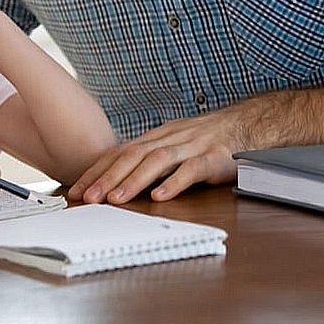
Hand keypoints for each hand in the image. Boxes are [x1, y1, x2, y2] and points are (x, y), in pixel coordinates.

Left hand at [67, 111, 240, 203]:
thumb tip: (115, 179)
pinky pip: (192, 170)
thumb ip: (147, 158)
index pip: (120, 152)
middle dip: (107, 177)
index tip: (77, 189)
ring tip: (116, 199)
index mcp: (156, 137)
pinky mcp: (214, 157)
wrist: (246, 124)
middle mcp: (169, 138)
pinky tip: (160, 196)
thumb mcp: (172, 144)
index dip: (97, 170)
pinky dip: (174, 183)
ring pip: (157, 161)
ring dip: (134, 180)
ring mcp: (192, 146)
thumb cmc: (205, 139)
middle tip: (88, 197)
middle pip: (133, 155)